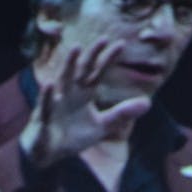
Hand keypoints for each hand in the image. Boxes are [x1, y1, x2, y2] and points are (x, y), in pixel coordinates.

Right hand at [20, 41, 150, 167]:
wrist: (47, 152)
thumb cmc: (72, 136)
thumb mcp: (101, 126)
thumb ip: (121, 114)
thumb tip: (148, 102)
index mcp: (84, 94)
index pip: (97, 73)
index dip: (108, 60)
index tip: (121, 44)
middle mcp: (69, 93)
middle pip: (82, 71)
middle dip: (92, 56)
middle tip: (104, 38)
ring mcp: (55, 103)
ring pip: (62, 81)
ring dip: (68, 65)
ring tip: (76, 48)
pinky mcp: (42, 117)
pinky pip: (45, 105)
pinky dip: (47, 95)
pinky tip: (49, 84)